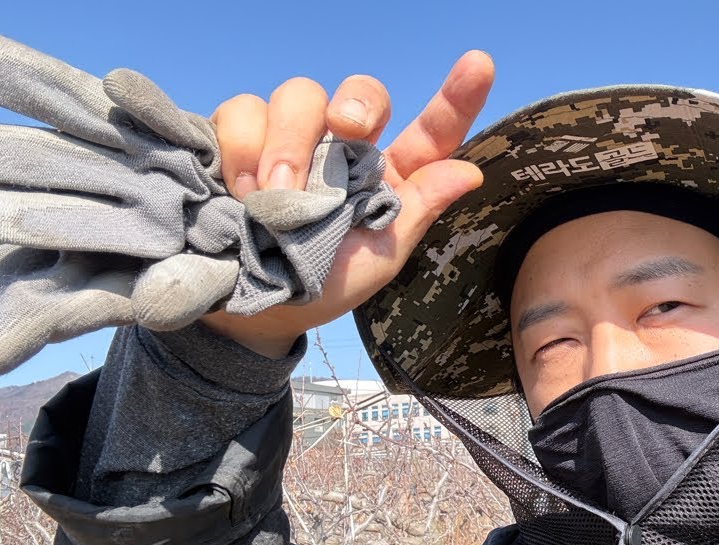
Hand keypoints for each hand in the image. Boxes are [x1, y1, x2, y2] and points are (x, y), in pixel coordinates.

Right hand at [200, 52, 494, 356]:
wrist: (245, 305)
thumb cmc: (321, 284)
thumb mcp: (376, 258)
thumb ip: (416, 211)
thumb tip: (469, 173)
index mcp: (387, 175)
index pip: (431, 130)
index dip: (458, 96)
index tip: (479, 64)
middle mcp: (343, 146)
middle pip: (361, 92)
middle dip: (356, 101)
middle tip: (345, 126)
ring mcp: (290, 137)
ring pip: (298, 95)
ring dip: (287, 145)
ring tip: (273, 197)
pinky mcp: (238, 135)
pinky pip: (242, 112)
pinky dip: (241, 151)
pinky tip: (240, 192)